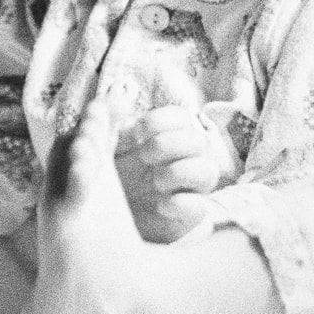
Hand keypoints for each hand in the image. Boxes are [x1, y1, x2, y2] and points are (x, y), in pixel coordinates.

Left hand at [112, 106, 233, 242]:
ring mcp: (191, 187)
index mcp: (168, 136)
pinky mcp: (190, 214)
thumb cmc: (114, 174)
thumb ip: (109, 121)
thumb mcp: (105, 146)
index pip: (181, 117)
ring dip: (179, 172)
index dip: (161, 121)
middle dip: (169, 144)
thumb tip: (118, 96)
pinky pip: (201, 206)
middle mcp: (186, 158)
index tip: (138, 133)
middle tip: (144, 156)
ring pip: (208, 171)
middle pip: (198, 140)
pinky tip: (161, 205)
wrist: (108, 217)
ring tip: (155, 181)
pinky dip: (182, 203)